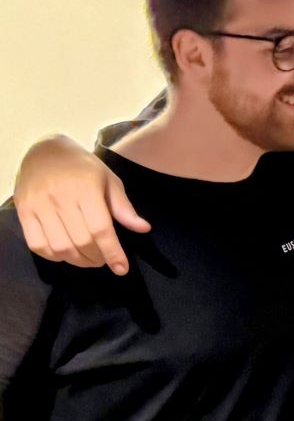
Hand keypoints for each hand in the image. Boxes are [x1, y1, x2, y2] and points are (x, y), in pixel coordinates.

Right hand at [14, 135, 149, 273]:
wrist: (44, 151)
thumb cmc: (83, 167)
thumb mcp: (109, 180)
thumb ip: (123, 207)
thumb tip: (143, 229)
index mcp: (86, 189)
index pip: (101, 229)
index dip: (113, 252)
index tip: (122, 269)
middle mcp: (60, 198)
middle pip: (81, 241)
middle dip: (97, 258)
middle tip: (105, 260)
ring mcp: (39, 206)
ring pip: (59, 247)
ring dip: (77, 261)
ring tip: (89, 259)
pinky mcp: (23, 212)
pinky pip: (37, 245)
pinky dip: (53, 256)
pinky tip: (66, 254)